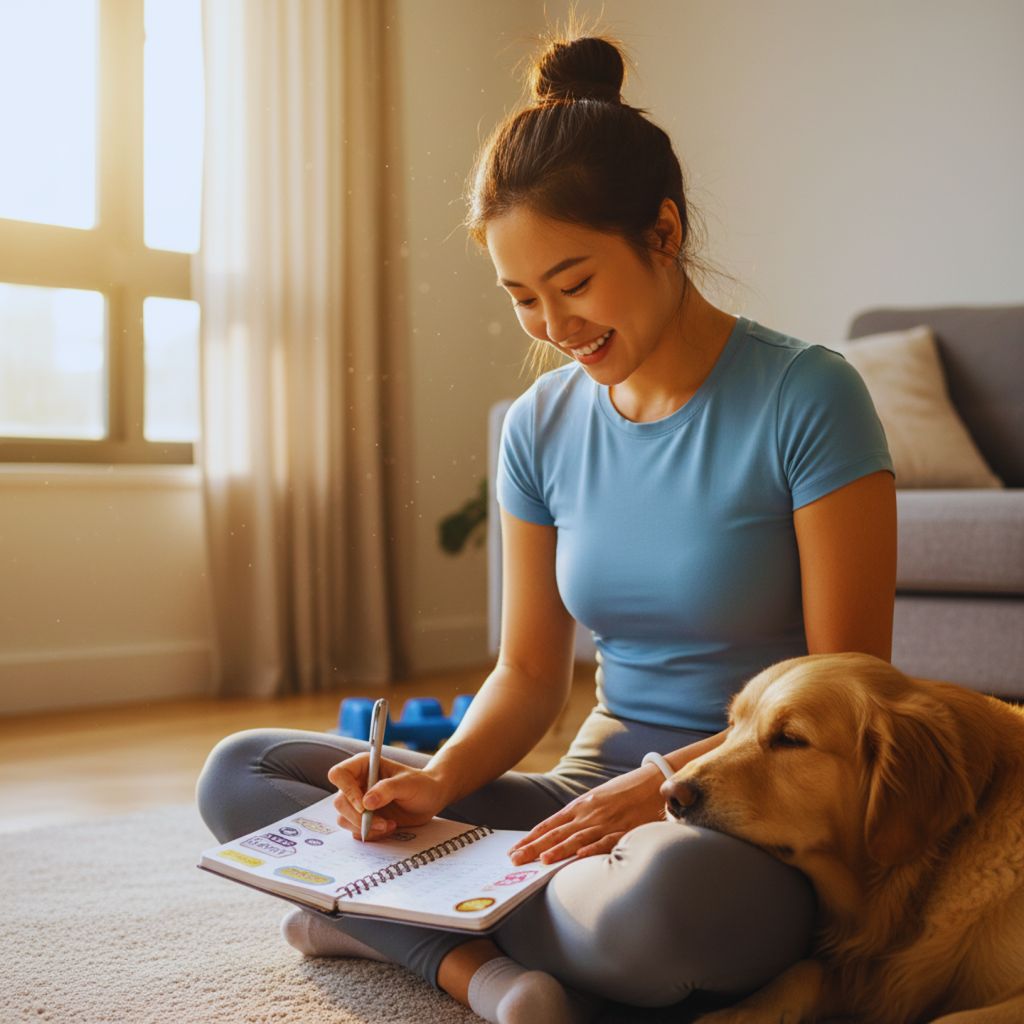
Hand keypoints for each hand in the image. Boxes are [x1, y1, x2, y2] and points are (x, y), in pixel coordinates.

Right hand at [327, 754, 448, 840]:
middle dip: (358, 817)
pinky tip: (389, 826)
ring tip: (389, 824)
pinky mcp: (363, 818)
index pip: (339, 774)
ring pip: (344, 818)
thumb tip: (366, 803)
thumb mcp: (408, 784)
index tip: (364, 805)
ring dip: (366, 827)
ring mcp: (358, 802)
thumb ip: (388, 790)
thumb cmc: (421, 784)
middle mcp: (356, 783)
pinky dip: (371, 833)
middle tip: (382, 822)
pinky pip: (355, 830)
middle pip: (339, 802)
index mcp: (363, 766)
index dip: (347, 790)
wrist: (430, 799)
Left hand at [507, 762, 667, 864]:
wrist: (656, 780)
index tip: (514, 849)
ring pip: (577, 837)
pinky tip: (579, 856)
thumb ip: (580, 815)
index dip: (531, 837)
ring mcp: (607, 821)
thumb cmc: (625, 791)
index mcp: (581, 805)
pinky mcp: (626, 828)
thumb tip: (560, 833)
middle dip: (534, 847)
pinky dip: (592, 848)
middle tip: (515, 860)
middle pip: (557, 832)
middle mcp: (589, 813)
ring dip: (559, 850)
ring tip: (541, 860)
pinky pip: (607, 840)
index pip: (549, 824)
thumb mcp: (597, 799)